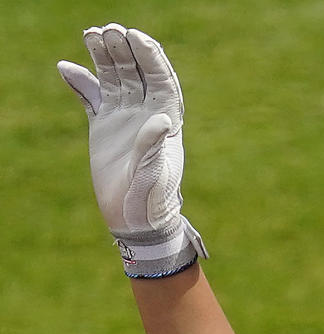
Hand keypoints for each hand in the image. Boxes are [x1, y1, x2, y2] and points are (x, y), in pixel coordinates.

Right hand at [58, 25, 205, 277]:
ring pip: (114, 77)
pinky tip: (66, 68)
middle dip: (125, 49)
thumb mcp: (154, 175)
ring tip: (91, 34)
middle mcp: (145, 113)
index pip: (160, 79)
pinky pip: (91, 97)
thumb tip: (162, 120)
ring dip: (103, 57)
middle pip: (136, 71)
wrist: (135, 220)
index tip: (136, 38)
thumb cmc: (151, 201)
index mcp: (165, 120)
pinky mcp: (104, 127)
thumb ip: (154, 148)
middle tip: (110, 31)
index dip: (150, 57)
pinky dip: (80, 82)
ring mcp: (123, 117)